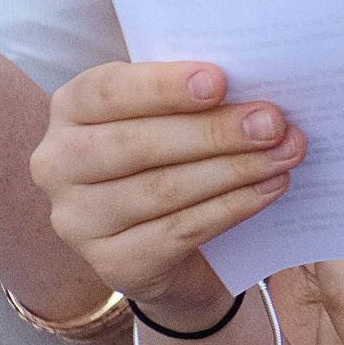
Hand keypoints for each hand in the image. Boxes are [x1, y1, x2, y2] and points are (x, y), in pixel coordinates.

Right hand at [33, 60, 303, 318]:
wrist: (177, 246)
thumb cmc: (177, 155)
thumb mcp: (178, 115)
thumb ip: (198, 96)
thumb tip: (255, 89)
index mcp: (71, 108)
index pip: (106, 90)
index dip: (162, 86)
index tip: (219, 81)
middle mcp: (58, 163)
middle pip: (137, 144)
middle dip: (213, 132)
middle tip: (273, 122)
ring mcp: (78, 220)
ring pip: (162, 189)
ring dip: (234, 170)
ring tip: (285, 153)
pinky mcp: (111, 264)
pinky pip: (179, 232)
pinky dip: (232, 208)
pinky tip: (270, 188)